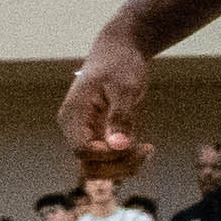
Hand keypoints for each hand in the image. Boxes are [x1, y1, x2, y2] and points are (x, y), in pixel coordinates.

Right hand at [59, 30, 148, 159]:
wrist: (119, 51)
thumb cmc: (120, 65)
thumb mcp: (125, 88)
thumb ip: (120, 117)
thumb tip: (118, 146)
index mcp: (72, 116)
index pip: (83, 151)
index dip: (110, 155)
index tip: (136, 143)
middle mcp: (75, 129)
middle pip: (89, 166)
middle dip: (119, 165)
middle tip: (146, 149)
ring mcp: (87, 134)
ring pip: (99, 169)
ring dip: (124, 167)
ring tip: (147, 150)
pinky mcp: (100, 136)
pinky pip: (110, 161)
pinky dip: (128, 161)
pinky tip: (146, 147)